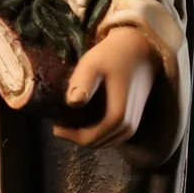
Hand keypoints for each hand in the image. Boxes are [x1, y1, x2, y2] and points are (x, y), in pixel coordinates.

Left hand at [52, 25, 158, 147]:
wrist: (140, 48)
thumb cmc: (114, 54)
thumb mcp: (93, 64)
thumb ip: (83, 82)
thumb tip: (73, 103)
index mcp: (118, 116)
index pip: (89, 139)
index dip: (69, 135)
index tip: (53, 124)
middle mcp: (128, 127)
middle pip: (96, 143)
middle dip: (75, 136)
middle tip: (58, 121)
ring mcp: (132, 126)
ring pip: (103, 141)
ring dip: (85, 134)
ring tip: (68, 120)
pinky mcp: (132, 120)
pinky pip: (110, 135)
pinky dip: (96, 132)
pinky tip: (84, 118)